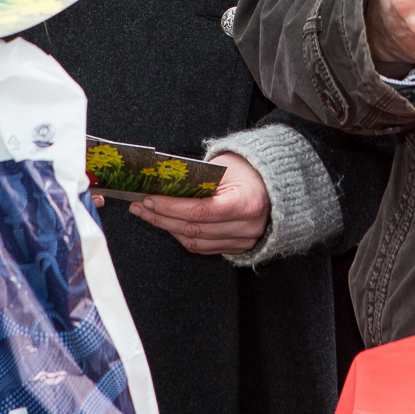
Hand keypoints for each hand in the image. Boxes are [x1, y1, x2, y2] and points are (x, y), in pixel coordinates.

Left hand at [129, 153, 270, 255]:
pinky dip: (181, 235)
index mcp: (247, 203)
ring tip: (148, 214)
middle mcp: (247, 227)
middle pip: (195, 228)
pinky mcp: (237, 247)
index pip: (201, 211)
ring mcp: (243, 240)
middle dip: (162, 217)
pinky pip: (202, 246)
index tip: (150, 198)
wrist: (274, 185)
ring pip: (195, 241)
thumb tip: (160, 185)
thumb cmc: (247, 169)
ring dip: (167, 228)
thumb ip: (197, 178)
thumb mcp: (224, 166)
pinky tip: (166, 223)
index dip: (172, 206)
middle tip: (140, 206)